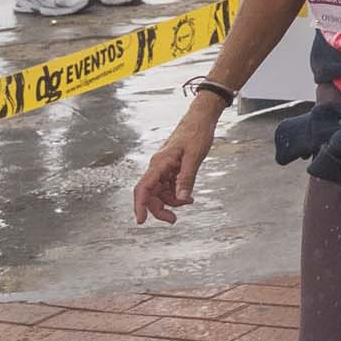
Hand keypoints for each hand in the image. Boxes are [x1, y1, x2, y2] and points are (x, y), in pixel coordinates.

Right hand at [133, 98, 220, 224]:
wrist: (201, 119)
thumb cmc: (196, 133)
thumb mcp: (194, 157)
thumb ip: (187, 178)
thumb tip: (182, 199)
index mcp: (159, 163)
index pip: (143, 188)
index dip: (139, 205)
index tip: (141, 221)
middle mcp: (157, 166)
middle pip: (150, 194)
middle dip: (159, 208)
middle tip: (173, 220)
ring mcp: (163, 168)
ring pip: (160, 192)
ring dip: (171, 202)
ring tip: (188, 202)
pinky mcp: (171, 168)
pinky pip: (168, 186)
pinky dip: (176, 194)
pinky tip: (188, 196)